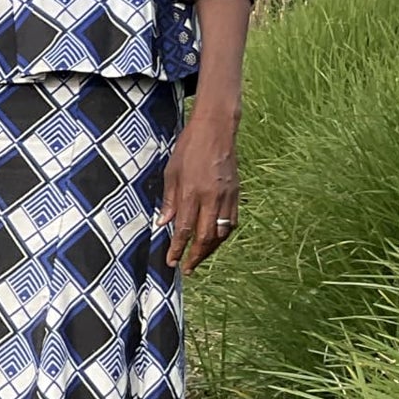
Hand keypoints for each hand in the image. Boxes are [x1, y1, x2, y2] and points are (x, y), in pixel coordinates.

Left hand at [159, 103, 239, 272]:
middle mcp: (211, 197)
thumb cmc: (188, 148)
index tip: (172, 262)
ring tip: (200, 258)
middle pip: (206, 237)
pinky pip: (232, 221)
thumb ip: (169, 200)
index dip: (178, 249)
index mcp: (191, 192)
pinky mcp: (236, 193)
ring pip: (221, 232)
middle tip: (187, 268)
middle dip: (196, 256)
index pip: (184, 229)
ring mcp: (227, 196)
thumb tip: (163, 224)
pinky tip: (215, 240)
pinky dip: (223, 234)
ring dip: (211, 249)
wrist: (215, 129)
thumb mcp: (171, 172)